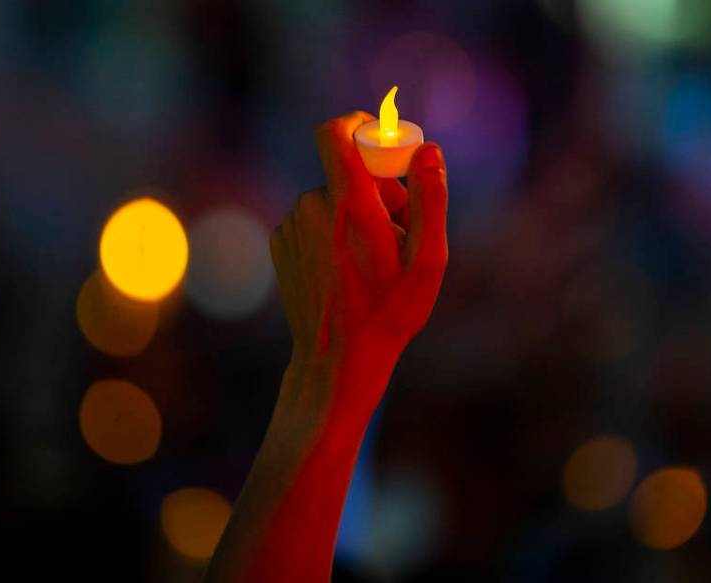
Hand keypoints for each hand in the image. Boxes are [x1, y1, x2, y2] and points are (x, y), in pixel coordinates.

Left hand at [270, 112, 448, 374]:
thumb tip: (429, 150)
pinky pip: (312, 219)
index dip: (360, 125)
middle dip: (376, 190)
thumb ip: (430, 199)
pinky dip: (330, 232)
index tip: (381, 138)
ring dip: (353, 215)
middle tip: (395, 231)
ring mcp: (291, 226)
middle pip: (347, 172)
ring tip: (370, 259)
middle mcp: (312, 207)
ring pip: (330, 198)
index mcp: (349, 205)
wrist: (337, 358)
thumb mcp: (428, 260)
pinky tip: (344, 269)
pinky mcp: (280, 243)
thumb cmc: (389, 312)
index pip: (337, 132)